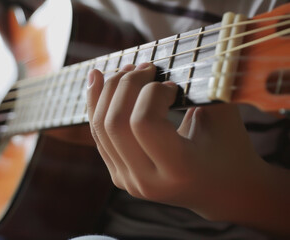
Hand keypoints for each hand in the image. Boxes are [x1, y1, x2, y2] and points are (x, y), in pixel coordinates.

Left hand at [86, 63, 268, 220]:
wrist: (221, 188)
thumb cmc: (229, 146)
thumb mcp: (222, 115)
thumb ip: (198, 86)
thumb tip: (165, 56)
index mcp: (178, 170)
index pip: (143, 122)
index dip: (153, 93)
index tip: (171, 86)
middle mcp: (147, 181)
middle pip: (114, 123)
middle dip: (125, 84)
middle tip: (146, 67)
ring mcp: (128, 181)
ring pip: (99, 127)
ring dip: (108, 90)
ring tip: (127, 70)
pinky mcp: (118, 174)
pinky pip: (98, 135)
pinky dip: (96, 103)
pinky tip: (97, 79)